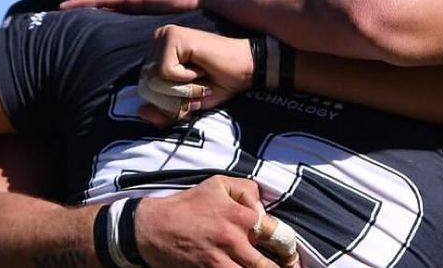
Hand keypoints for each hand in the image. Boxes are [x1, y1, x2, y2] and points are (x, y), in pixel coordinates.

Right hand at [133, 176, 299, 267]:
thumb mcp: (218, 184)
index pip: (279, 236)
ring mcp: (221, 262)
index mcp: (242, 217)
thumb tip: (263, 209)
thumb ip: (248, 191)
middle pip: (269, 266)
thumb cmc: (187, 205)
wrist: (152, 227)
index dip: (289, 249)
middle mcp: (235, 241)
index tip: (290, 255)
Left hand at [137, 25, 251, 123]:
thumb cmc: (218, 83)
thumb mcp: (186, 105)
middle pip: (146, 85)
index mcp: (157, 52)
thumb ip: (164, 112)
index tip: (192, 92)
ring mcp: (164, 35)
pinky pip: (165, 71)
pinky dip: (185, 79)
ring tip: (199, 77)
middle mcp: (157, 39)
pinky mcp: (173, 36)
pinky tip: (200, 68)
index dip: (168, 103)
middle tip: (197, 86)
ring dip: (181, 89)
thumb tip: (141, 113)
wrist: (247, 69)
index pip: (144, 89)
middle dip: (173, 98)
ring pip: (153, 80)